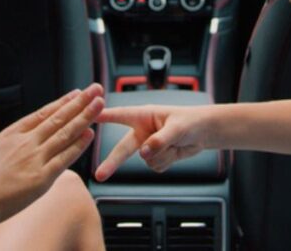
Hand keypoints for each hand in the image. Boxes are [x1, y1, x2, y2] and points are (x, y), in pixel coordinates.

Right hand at [0, 84, 103, 228]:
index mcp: (10, 135)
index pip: (42, 114)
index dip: (61, 103)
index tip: (75, 94)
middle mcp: (25, 143)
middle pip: (58, 118)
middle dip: (80, 103)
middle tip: (95, 90)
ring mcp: (34, 159)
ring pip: (65, 134)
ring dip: (84, 118)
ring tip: (99, 105)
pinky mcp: (41, 179)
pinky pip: (64, 159)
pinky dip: (78, 146)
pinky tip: (89, 135)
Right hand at [93, 105, 207, 181]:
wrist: (203, 133)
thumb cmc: (190, 121)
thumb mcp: (177, 128)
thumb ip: (159, 140)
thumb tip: (144, 153)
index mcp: (143, 116)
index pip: (120, 115)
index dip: (103, 116)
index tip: (88, 117)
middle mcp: (142, 131)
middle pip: (123, 149)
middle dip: (111, 163)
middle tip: (100, 175)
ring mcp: (147, 146)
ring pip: (146, 160)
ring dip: (162, 156)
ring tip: (174, 143)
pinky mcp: (155, 157)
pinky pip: (155, 167)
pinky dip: (167, 162)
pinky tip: (174, 152)